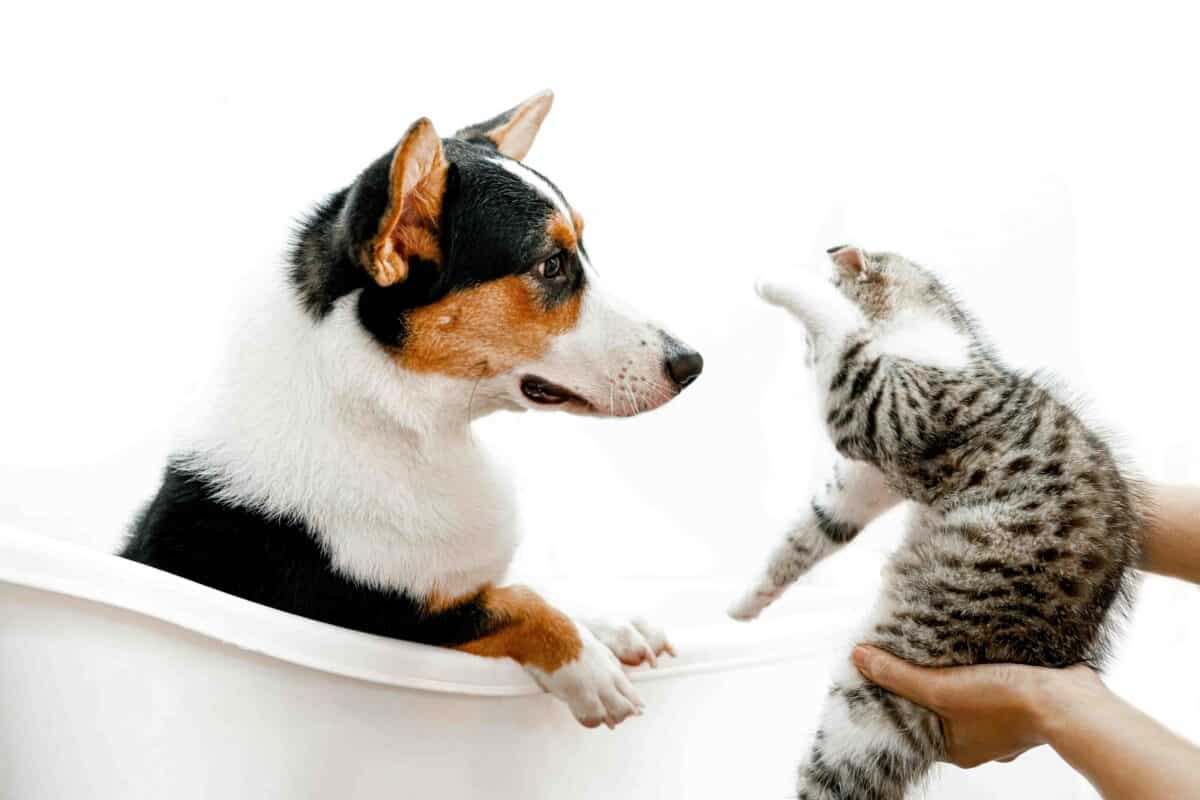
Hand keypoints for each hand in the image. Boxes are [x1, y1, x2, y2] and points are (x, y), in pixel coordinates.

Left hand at [851, 645, 1102, 767]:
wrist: (1072, 702)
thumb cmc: (1008, 704)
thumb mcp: (942, 688)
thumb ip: (899, 676)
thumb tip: (858, 659)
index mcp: (956, 749)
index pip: (913, 727)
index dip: (895, 702)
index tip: (878, 677)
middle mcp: (979, 741)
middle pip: (939, 710)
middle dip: (924, 684)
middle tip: (901, 654)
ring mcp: (1003, 724)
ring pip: (966, 697)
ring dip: (954, 674)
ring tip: (933, 645)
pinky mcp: (1023, 701)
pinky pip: (992, 685)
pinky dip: (980, 669)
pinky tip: (971, 648)